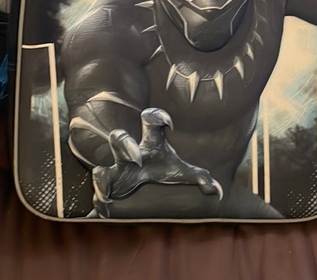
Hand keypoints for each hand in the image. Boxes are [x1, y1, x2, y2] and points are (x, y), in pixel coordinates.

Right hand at [89, 107, 222, 217]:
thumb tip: (217, 191)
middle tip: (138, 159)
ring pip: (101, 165)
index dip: (157, 116)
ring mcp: (117, 167)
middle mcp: (131, 152)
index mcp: (150, 143)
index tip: (171, 124)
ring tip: (115, 187)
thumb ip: (200, 177)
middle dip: (124, 144)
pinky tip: (108, 201)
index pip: (150, 119)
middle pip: (119, 137)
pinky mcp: (109, 182)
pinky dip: (101, 191)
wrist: (139, 186)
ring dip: (107, 171)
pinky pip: (99, 181)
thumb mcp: (181, 172)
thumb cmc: (161, 168)